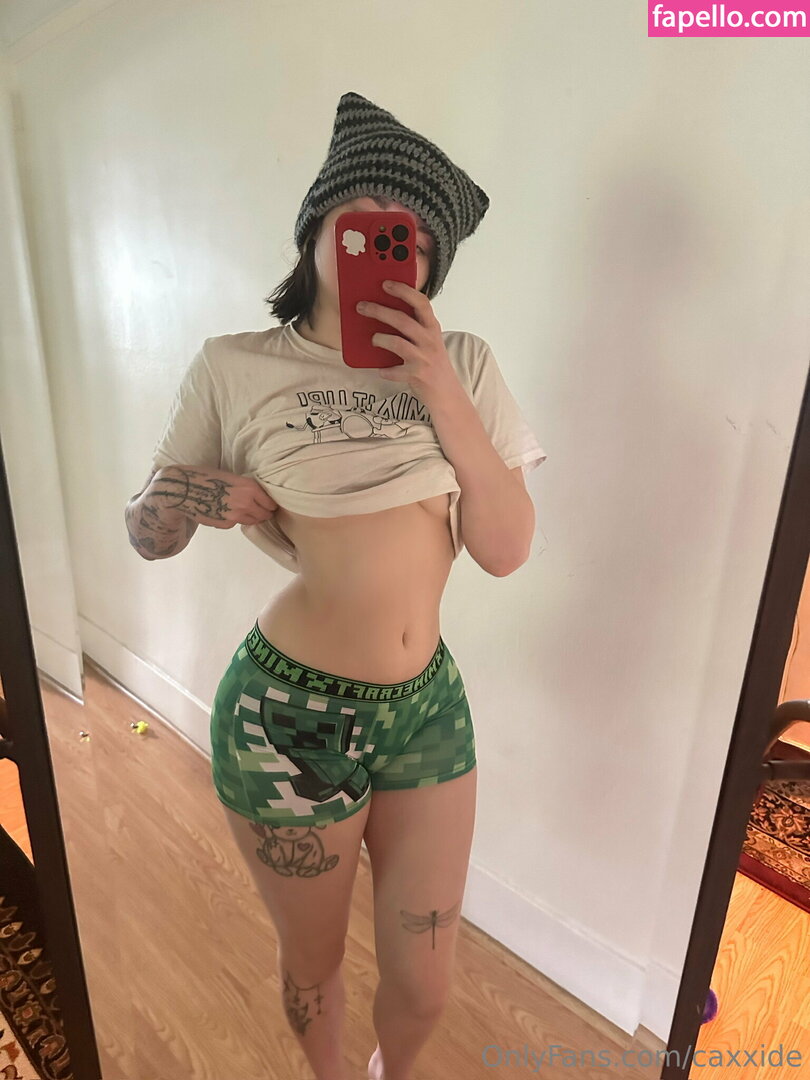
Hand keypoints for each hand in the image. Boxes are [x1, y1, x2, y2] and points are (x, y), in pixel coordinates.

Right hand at [152, 466, 277, 528]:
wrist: (184, 488)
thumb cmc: (206, 477)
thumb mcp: (232, 477)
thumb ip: (247, 488)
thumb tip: (257, 498)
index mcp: (250, 487)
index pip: (270, 503)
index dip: (270, 505)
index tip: (269, 506)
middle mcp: (246, 502)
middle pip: (264, 515)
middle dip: (263, 514)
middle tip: (261, 511)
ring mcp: (236, 515)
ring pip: (252, 521)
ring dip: (251, 518)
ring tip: (242, 510)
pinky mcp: (225, 524)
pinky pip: (235, 523)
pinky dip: (234, 519)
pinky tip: (224, 510)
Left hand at [356, 280, 460, 401]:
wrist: (447, 392)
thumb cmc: (432, 363)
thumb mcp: (428, 340)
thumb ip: (413, 326)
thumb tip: (384, 310)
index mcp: (432, 327)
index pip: (421, 302)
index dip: (403, 291)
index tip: (386, 283)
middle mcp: (429, 340)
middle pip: (402, 320)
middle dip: (379, 311)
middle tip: (362, 307)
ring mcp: (423, 358)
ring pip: (396, 342)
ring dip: (380, 339)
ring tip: (372, 339)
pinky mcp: (417, 375)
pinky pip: (394, 370)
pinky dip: (385, 370)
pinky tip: (380, 370)